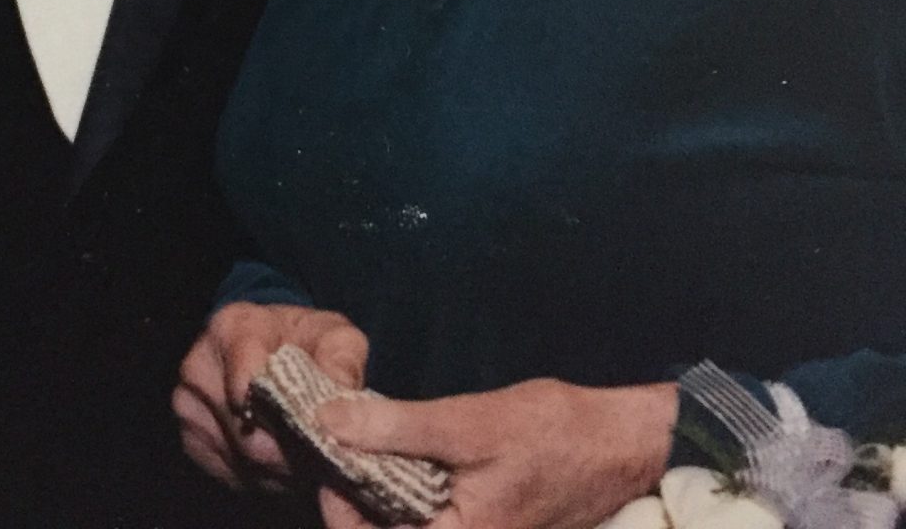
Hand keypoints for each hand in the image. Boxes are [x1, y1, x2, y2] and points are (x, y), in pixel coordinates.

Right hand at [174, 300, 368, 492]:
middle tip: (325, 456)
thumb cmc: (306, 340)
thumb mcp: (334, 335)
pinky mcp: (192, 440)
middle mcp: (199, 366)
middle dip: (292, 452)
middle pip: (248, 434)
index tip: (319, 429)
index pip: (248, 382)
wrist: (275, 348)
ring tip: (308, 458)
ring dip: (281, 470)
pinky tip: (283, 463)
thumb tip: (342, 392)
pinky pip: (233, 475)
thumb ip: (342, 359)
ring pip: (242, 461)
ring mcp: (189, 406)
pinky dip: (264, 478)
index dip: (288, 415)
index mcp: (231, 327)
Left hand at [316, 377, 677, 528]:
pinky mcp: (481, 523)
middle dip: (353, 495)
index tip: (321, 456)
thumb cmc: (551, 434)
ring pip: (406, 524)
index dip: (338, 506)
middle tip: (331, 441)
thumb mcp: (468, 423)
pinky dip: (405, 488)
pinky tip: (395, 450)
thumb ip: (396, 428)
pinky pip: (429, 515)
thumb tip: (328, 421)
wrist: (619, 443)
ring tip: (356, 441)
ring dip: (376, 489)